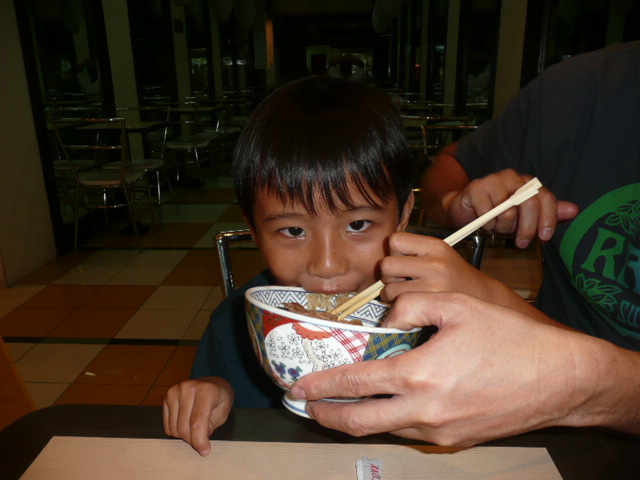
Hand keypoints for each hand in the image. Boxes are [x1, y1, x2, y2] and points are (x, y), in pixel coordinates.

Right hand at [163, 377, 233, 455]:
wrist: (212, 384)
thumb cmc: (220, 399)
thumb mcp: (223, 413)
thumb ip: (210, 426)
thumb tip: (199, 440)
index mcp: (206, 390)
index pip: (197, 422)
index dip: (199, 440)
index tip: (204, 451)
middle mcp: (188, 388)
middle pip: (184, 427)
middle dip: (193, 439)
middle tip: (202, 440)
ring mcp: (175, 391)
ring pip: (174, 428)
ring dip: (184, 435)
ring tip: (195, 428)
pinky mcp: (167, 397)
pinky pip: (167, 424)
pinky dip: (176, 430)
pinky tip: (186, 423)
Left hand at [290, 292, 593, 445]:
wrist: (559, 379)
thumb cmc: (511, 339)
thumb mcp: (458, 305)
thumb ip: (413, 306)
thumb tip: (389, 317)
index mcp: (421, 375)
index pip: (356, 385)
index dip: (322, 387)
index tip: (299, 388)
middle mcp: (425, 411)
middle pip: (360, 424)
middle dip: (327, 417)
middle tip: (307, 406)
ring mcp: (442, 432)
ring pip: (385, 430)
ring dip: (358, 419)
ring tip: (342, 404)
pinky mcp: (457, 440)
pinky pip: (412, 431)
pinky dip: (390, 420)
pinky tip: (388, 403)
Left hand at [380, 232, 499, 303]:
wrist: (484, 299)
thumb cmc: (454, 278)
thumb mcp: (439, 256)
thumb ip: (413, 254)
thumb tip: (379, 263)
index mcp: (436, 246)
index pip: (395, 240)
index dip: (394, 252)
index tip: (404, 262)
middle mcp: (436, 263)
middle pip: (386, 264)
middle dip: (388, 275)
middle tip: (402, 281)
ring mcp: (434, 284)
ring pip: (388, 288)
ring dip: (392, 294)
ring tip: (409, 294)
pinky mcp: (431, 304)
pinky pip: (398, 304)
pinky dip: (398, 306)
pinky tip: (413, 304)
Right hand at [442, 168, 577, 247]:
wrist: (465, 206)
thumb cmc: (497, 211)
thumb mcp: (524, 215)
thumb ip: (548, 212)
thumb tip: (575, 210)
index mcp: (528, 183)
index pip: (546, 197)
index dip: (548, 219)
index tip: (545, 238)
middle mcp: (513, 177)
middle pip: (529, 204)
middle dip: (526, 229)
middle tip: (522, 244)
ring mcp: (494, 180)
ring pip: (506, 212)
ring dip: (502, 228)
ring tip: (497, 228)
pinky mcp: (476, 187)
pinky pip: (487, 213)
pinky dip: (486, 224)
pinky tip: (484, 223)